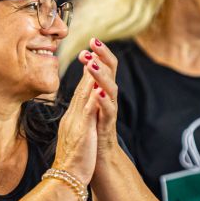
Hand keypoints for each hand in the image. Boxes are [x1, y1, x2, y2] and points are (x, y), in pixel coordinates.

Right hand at [53, 58, 102, 183]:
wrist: (65, 179)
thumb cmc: (71, 162)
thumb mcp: (75, 137)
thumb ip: (78, 123)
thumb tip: (83, 113)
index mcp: (72, 117)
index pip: (80, 90)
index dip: (86, 72)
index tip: (91, 56)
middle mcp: (73, 116)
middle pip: (82, 86)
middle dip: (89, 66)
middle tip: (93, 46)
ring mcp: (77, 122)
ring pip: (84, 95)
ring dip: (91, 76)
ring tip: (95, 58)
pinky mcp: (82, 131)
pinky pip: (88, 112)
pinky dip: (94, 99)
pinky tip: (99, 88)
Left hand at [75, 38, 118, 154]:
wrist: (99, 159)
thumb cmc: (93, 131)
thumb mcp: (89, 104)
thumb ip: (90, 85)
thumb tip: (88, 65)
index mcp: (102, 92)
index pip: (103, 68)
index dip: (99, 54)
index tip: (90, 41)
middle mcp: (109, 99)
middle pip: (111, 73)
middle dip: (103, 57)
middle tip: (93, 43)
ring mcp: (109, 112)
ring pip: (110, 89)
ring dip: (101, 75)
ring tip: (91, 64)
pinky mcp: (107, 127)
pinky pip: (108, 112)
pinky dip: (104, 102)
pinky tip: (98, 93)